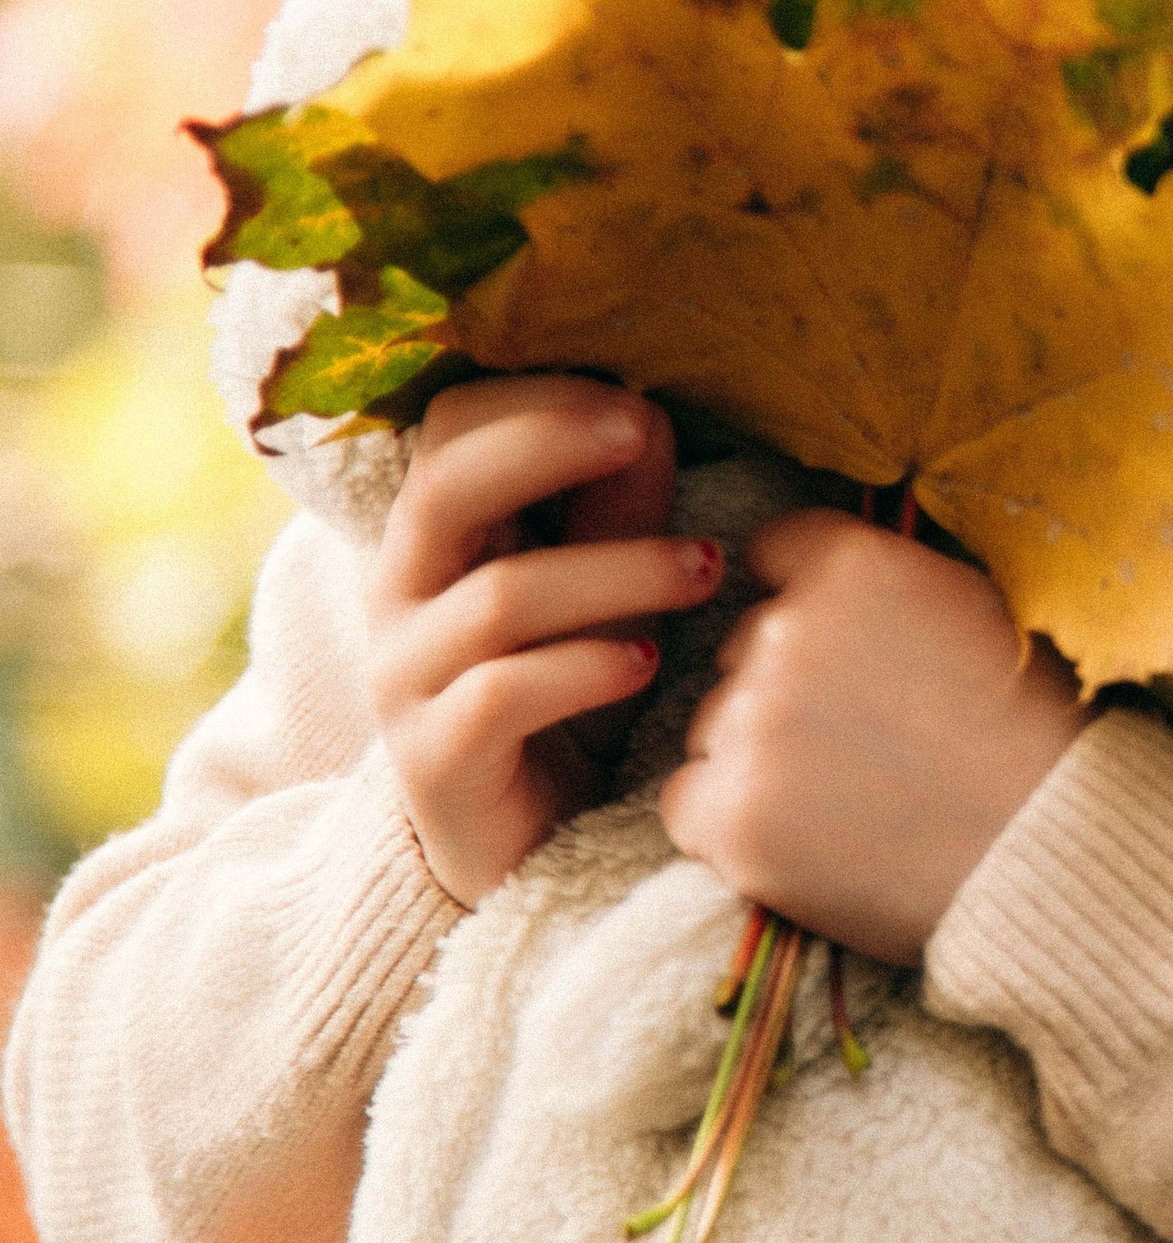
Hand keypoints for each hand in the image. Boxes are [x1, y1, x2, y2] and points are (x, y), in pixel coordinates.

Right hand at [366, 377, 726, 905]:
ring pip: (500, 598)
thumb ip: (614, 504)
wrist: (520, 841)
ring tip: (703, 571)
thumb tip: (647, 416)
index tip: (636, 407)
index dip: (539, 401)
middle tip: (646, 434)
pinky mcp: (435, 760)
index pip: (451, 428)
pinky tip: (648, 662)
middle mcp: (400, 592)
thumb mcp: (601, 583)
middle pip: (446, 486)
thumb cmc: (567, 687)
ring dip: (615, 571)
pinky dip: (584, 669)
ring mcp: (406, 679)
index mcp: (434, 531)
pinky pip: (502, 695)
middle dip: (550, 444)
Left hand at [659, 512, 1083, 964]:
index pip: (774, 554)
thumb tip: (821, 582)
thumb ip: (885, 584)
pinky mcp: (732, 815)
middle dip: (787, 689)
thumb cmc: (1035, 732)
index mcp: (850, 564)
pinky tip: (804, 839)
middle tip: (866, 744)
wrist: (1055, 850)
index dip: (807, 605)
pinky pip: (688, 801)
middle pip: (742, 649)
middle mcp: (786, 631)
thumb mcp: (973, 607)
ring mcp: (752, 724)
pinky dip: (730, 823)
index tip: (842, 651)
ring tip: (850, 803)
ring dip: (759, 758)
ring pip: (715, 728)